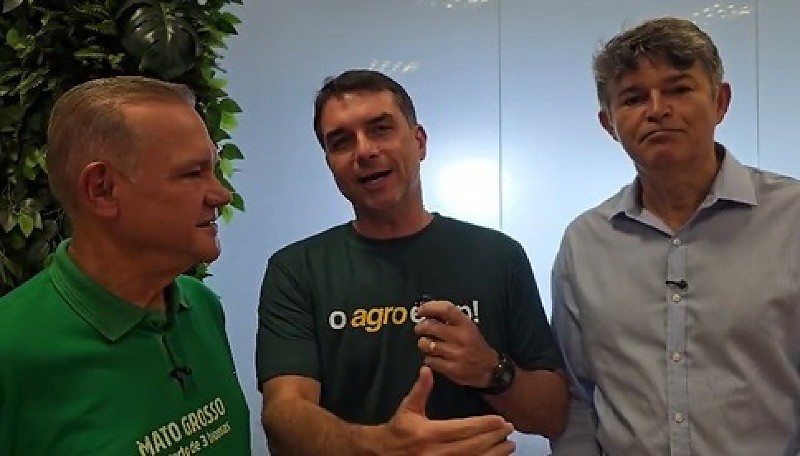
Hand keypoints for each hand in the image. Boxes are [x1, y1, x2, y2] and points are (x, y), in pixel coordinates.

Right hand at [378, 366, 515, 455]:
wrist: (384, 453)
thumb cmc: (399, 429)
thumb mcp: (407, 408)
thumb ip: (420, 390)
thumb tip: (427, 369)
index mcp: (429, 434)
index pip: (462, 429)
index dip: (483, 425)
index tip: (499, 420)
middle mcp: (437, 452)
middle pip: (472, 446)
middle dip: (493, 438)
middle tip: (510, 429)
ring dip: (494, 453)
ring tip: (510, 445)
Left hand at [414, 300, 497, 387]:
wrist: (488, 368)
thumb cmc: (473, 343)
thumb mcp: (467, 326)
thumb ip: (449, 318)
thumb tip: (426, 311)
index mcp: (465, 324)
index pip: (445, 309)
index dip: (429, 307)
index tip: (421, 310)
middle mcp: (461, 337)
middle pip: (430, 326)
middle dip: (420, 327)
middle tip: (420, 329)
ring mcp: (457, 354)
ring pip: (427, 344)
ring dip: (424, 344)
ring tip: (429, 345)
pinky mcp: (452, 369)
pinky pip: (430, 361)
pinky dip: (429, 359)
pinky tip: (435, 358)